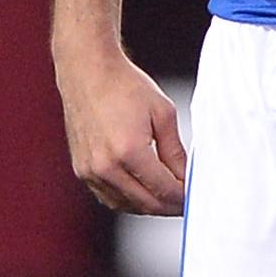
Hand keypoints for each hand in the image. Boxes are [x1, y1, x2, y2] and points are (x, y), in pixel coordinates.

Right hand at [56, 45, 187, 215]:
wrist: (87, 71)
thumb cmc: (123, 86)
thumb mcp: (163, 114)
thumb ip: (176, 152)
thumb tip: (186, 177)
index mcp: (128, 151)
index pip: (164, 190)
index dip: (183, 197)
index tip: (194, 195)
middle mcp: (105, 166)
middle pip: (146, 204)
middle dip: (170, 205)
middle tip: (184, 200)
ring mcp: (90, 171)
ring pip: (127, 206)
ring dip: (150, 205)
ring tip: (166, 194)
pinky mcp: (81, 170)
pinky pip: (109, 198)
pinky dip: (129, 199)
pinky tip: (143, 190)